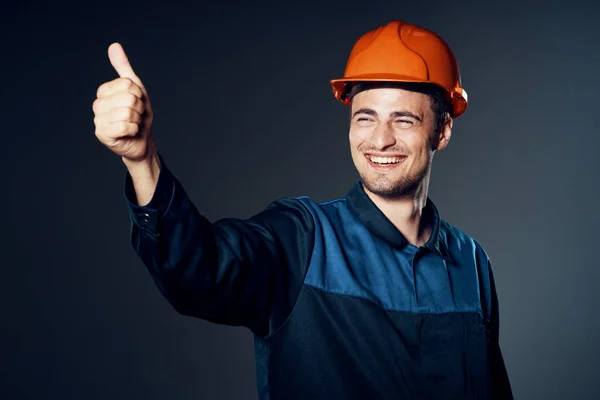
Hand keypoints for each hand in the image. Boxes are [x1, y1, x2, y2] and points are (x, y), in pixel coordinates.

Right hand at [93, 43, 154, 161]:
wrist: (142, 141)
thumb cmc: (138, 115)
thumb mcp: (135, 88)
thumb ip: (123, 68)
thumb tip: (114, 46)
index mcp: (104, 91)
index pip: (128, 84)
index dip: (138, 94)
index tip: (137, 103)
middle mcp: (97, 104)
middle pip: (128, 98)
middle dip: (139, 109)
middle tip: (136, 116)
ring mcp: (98, 120)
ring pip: (127, 112)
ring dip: (137, 120)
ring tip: (133, 124)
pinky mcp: (102, 134)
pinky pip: (124, 126)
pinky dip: (133, 130)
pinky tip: (130, 133)